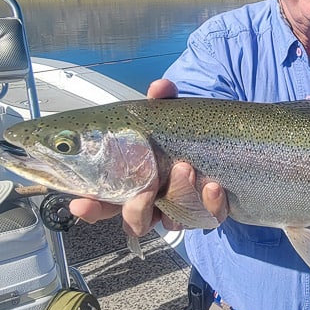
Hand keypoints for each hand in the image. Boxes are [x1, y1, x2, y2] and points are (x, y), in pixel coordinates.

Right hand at [67, 79, 226, 237]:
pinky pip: (209, 216)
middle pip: (134, 222)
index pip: (104, 202)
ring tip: (185, 169)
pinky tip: (213, 186)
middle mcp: (156, 200)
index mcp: (135, 180)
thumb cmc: (186, 132)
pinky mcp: (210, 210)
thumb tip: (159, 88)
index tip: (81, 205)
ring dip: (177, 196)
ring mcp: (183, 207)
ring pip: (172, 220)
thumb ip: (162, 101)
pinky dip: (210, 203)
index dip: (91, 208)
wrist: (228, 140)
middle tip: (143, 192)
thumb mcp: (170, 113)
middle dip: (135, 212)